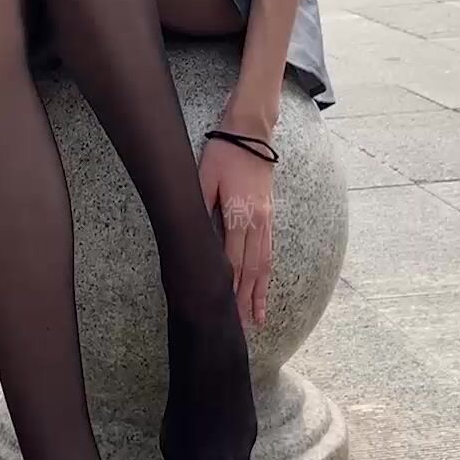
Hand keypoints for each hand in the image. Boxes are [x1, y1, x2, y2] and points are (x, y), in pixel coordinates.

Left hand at [198, 137, 274, 330]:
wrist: (252, 132)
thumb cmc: (225, 152)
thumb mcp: (204, 176)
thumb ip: (198, 205)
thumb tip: (190, 232)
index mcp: (238, 215)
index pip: (232, 261)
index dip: (229, 287)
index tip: (224, 309)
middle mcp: (256, 222)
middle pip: (251, 270)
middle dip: (244, 300)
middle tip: (240, 327)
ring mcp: (266, 220)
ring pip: (264, 264)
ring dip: (259, 293)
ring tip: (257, 318)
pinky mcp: (270, 216)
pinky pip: (270, 252)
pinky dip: (267, 274)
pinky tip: (264, 288)